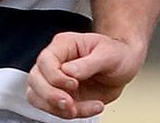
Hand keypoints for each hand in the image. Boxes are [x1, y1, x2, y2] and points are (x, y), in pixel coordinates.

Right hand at [27, 32, 143, 118]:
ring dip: (57, 109)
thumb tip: (68, 71)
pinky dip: (69, 114)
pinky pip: (54, 109)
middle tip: (70, 103)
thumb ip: (88, 63)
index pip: (45, 60)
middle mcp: (56, 62)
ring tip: (79, 109)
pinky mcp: (62, 96)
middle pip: (35, 80)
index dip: (55, 76)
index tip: (73, 85)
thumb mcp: (108, 54)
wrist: (124, 66)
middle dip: (50, 96)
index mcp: (64, 45)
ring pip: (37, 97)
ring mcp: (56, 80)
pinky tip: (90, 107)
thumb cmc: (117, 53)